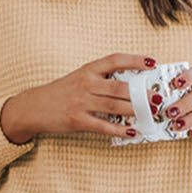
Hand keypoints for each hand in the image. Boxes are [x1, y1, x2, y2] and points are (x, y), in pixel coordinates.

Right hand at [3, 53, 159, 142]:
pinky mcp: (77, 120)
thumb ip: (101, 80)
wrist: (34, 107)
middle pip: (119, 87)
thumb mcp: (79, 78)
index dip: (135, 60)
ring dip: (135, 110)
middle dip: (141, 93)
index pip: (115, 60)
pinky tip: (132, 132)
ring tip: (150, 113)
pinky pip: (103, 125)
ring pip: (114, 106)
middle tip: (157, 98)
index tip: (152, 62)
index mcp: (88, 70)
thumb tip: (129, 87)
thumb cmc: (61, 93)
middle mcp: (85, 83)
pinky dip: (120, 130)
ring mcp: (81, 102)